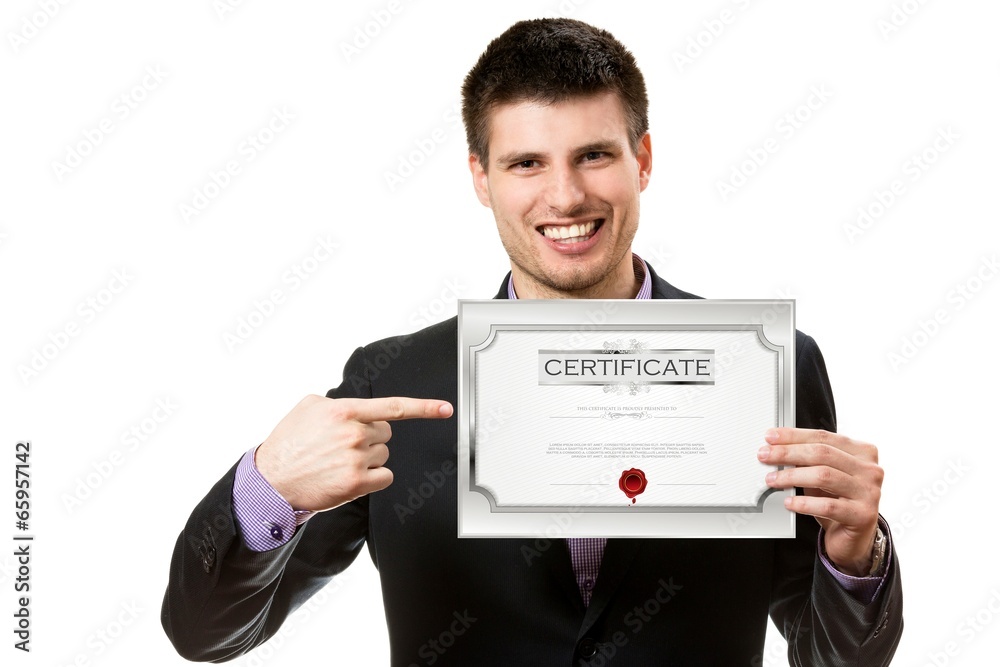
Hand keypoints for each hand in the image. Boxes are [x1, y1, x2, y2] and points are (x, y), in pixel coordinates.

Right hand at [255, 395, 452, 511]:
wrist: (272, 481)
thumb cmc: (289, 443)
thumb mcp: (308, 407)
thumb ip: (338, 401)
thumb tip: (358, 407)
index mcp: (344, 411)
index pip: (394, 406)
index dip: (425, 407)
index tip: (446, 409)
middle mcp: (354, 433)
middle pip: (386, 433)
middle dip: (371, 437)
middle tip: (344, 445)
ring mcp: (356, 459)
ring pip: (384, 455)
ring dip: (368, 458)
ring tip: (338, 462)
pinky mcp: (357, 483)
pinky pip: (384, 476)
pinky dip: (373, 478)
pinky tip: (349, 477)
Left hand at [758, 428, 882, 575]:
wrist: (854, 538)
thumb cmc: (837, 501)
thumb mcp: (824, 475)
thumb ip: (808, 460)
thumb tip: (776, 449)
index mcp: (863, 452)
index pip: (824, 437)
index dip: (794, 435)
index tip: (771, 437)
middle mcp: (870, 469)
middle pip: (822, 453)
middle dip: (788, 453)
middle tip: (765, 456)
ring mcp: (869, 492)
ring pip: (824, 475)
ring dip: (792, 476)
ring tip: (772, 479)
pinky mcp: (863, 515)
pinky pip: (828, 506)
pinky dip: (804, 503)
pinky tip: (789, 502)